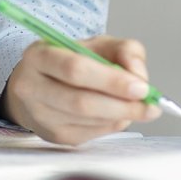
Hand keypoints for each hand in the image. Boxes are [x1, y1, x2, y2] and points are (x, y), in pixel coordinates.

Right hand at [0, 35, 161, 144]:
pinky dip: (111, 125)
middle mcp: (31, 86)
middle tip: (149, 105)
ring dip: (120, 116)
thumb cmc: (71, 61)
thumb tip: (139, 76)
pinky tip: (119, 115)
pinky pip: (89, 134)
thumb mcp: (97, 44)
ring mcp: (39, 115)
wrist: (38, 85)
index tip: (141, 87)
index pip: (76, 70)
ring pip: (87, 120)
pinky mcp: (51, 135)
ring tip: (140, 108)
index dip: (111, 81)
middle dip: (121, 104)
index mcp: (39, 55)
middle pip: (81, 101)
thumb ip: (124, 50)